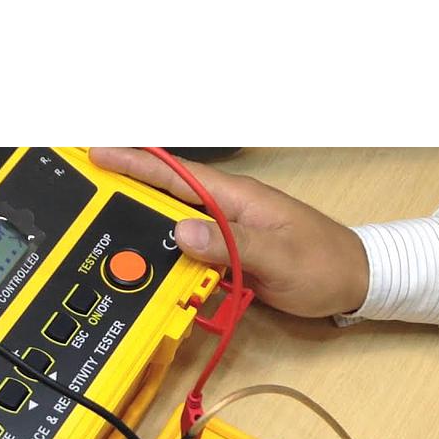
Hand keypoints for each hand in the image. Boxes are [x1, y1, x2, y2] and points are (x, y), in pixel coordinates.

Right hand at [89, 148, 369, 318]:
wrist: (354, 284)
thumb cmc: (324, 265)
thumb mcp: (278, 257)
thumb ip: (230, 245)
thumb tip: (180, 232)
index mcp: (236, 198)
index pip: (177, 174)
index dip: (136, 163)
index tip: (99, 153)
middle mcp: (226, 212)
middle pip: (166, 198)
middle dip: (125, 191)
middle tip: (84, 194)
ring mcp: (227, 234)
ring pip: (174, 228)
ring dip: (142, 231)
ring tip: (104, 232)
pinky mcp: (229, 257)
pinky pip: (189, 254)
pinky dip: (166, 259)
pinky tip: (147, 267)